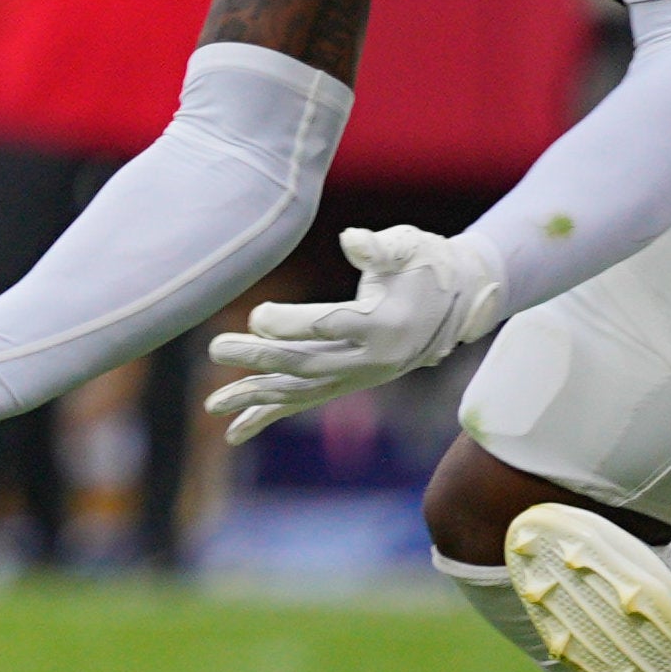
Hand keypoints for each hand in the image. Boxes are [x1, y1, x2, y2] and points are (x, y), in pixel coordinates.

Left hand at [208, 221, 511, 444]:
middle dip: (260, 358)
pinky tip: (234, 431)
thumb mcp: (409, 247)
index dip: (292, 323)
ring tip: (211, 403)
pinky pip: (304, 401)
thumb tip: (352, 240)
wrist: (458, 299)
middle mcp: (373, 360)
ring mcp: (360, 377)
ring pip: (301, 390)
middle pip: (308, 362)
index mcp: (385, 324)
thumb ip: (379, 247)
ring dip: (255, 395)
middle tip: (217, 348)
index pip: (331, 326)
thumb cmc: (424, 263)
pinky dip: (268, 415)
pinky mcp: (348, 382)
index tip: (255, 315)